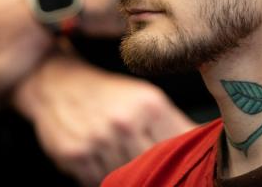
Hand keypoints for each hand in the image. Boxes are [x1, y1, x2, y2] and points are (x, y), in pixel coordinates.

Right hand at [13, 54, 195, 185]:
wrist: (58, 83)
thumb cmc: (109, 93)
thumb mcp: (146, 99)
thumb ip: (174, 126)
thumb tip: (203, 145)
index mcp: (150, 105)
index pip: (178, 147)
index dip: (182, 159)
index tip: (184, 165)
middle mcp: (125, 122)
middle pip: (154, 165)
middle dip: (156, 169)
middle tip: (155, 167)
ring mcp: (98, 140)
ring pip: (127, 178)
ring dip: (129, 175)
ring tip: (124, 160)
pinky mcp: (74, 155)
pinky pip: (98, 181)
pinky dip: (103, 176)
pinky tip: (101, 160)